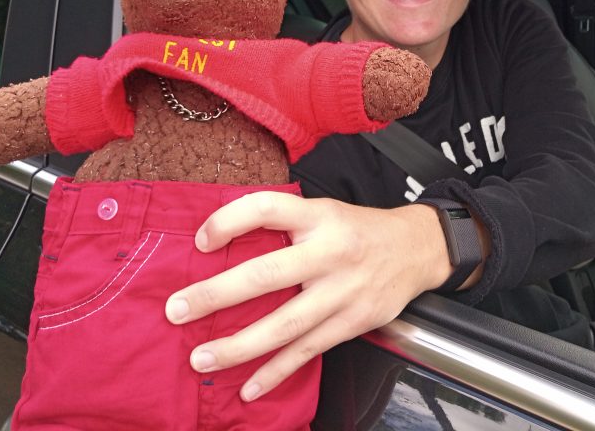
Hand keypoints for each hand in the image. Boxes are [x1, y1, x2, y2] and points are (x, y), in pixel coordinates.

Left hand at [164, 192, 449, 401]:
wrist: (417, 248)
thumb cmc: (358, 230)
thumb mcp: (324, 211)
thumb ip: (284, 224)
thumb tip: (222, 241)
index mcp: (319, 216)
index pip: (267, 209)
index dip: (229, 221)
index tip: (202, 241)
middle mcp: (331, 252)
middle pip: (267, 274)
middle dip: (217, 295)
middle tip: (177, 309)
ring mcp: (344, 291)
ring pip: (286, 324)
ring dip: (239, 345)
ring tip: (202, 357)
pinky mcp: (354, 322)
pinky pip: (308, 351)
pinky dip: (277, 372)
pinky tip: (249, 386)